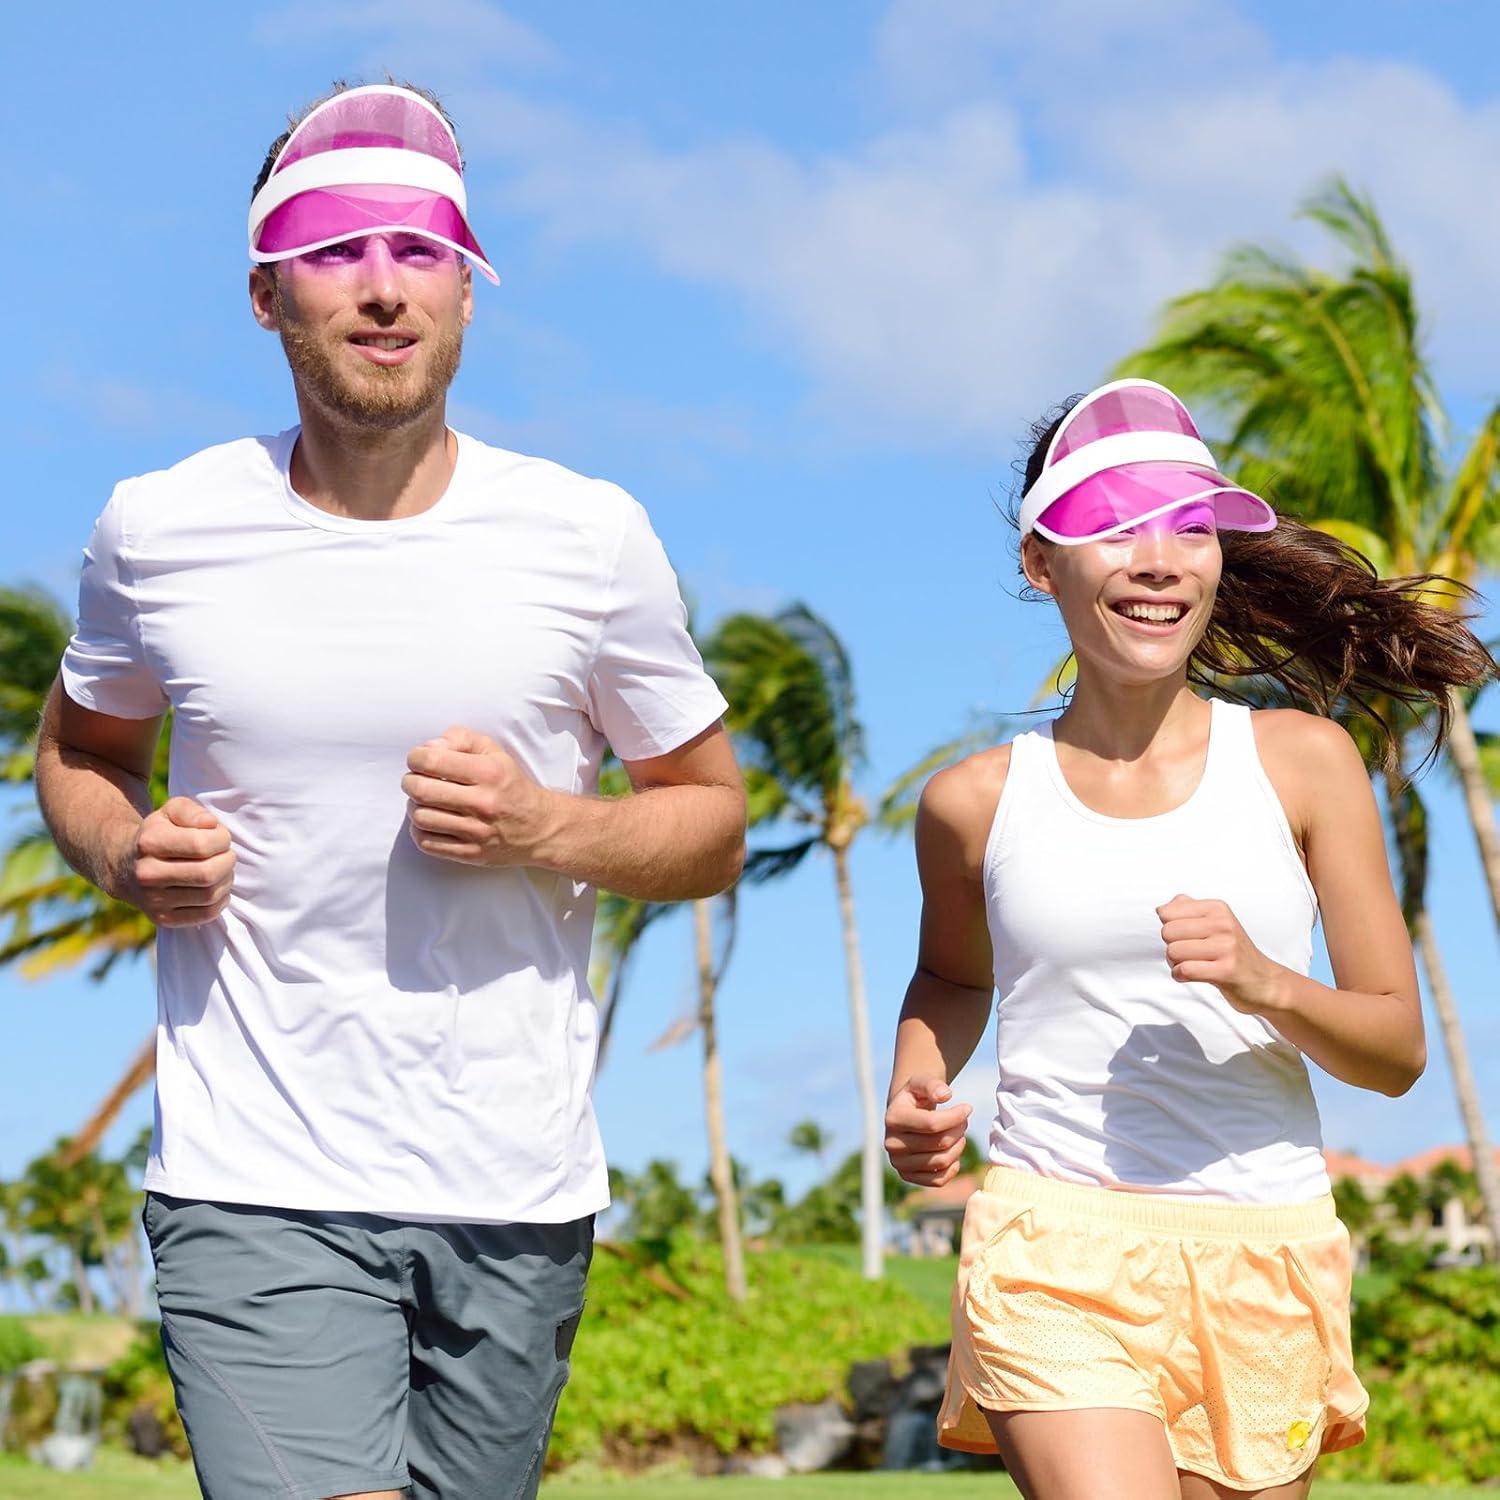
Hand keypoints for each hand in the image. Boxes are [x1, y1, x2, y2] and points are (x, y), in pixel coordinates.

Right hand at [124, 798, 234, 927]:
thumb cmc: (160, 834)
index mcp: (149, 843)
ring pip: (210, 895)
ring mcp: (152, 900)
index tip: (221, 837)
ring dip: (226, 880)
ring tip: (221, 869)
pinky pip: (206, 914)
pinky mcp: (162, 919)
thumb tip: (210, 824)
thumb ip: (191, 811)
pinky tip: (216, 887)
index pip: (202, 845)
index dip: (222, 840)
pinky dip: (220, 901)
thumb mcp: (170, 812)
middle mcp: (147, 874)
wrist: (125, 866)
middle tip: (227, 855)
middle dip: (228, 861)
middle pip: (208, 873)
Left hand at [402, 726, 557, 867]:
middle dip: (409, 782)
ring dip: (414, 806)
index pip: (431, 761)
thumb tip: (428, 747)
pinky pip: (427, 843)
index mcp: (488, 773)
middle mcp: (482, 802)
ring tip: (423, 802)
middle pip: (421, 790)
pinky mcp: (471, 853)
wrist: (540, 827)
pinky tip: (430, 822)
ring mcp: (476, 831)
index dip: (415, 757)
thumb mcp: (494, 752)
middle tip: (414, 780)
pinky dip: (419, 830)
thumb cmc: (511, 785)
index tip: (418, 760)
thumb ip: (462, 739)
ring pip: (421, 817)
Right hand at [884, 1077, 971, 1186]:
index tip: (968, 1108)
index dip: (956, 1116)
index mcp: (893, 1118)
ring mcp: (898, 1163)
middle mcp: (891, 1144)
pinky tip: (954, 1151)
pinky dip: (953, 1167)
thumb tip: (945, 1095)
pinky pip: (939, 1180)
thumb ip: (932, 1084)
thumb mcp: (921, 1082)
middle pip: (939, 1143)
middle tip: (964, 1121)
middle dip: (959, 1130)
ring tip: (960, 1134)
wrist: (904, 1115)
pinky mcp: (908, 1177)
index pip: (932, 1123)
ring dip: (958, 1147)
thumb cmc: (916, 1097)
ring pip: (941, 1162)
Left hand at [1157, 894, 1286, 1014]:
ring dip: (1175, 963)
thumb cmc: (1232, 952)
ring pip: (1173, 951)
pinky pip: (1185, 969)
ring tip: (1192, 965)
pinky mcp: (1226, 970)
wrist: (1265, 981)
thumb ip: (1187, 909)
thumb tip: (1161, 908)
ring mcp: (1226, 947)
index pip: (1167, 913)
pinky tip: (1190, 976)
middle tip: (1188, 955)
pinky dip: (1180, 975)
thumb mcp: (1214, 923)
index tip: (1185, 938)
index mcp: (1217, 909)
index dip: (1169, 929)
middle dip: (1171, 947)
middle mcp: (1223, 924)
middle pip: (1167, 932)